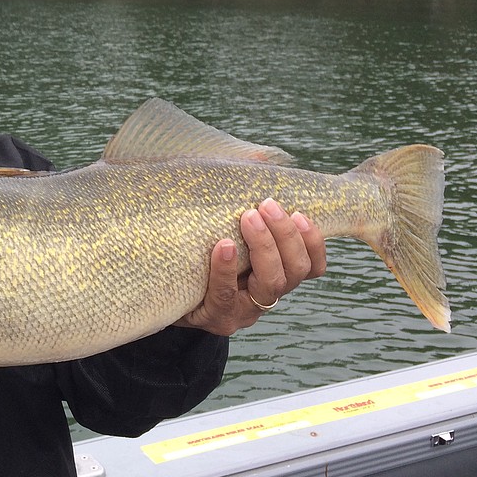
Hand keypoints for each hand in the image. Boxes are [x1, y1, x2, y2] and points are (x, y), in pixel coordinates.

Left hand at [174, 198, 326, 336]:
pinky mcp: (216, 317)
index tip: (301, 213)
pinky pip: (224, 295)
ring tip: (248, 217)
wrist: (163, 291)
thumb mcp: (223, 222)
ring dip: (265, 247)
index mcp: (275, 273)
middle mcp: (265, 294)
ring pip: (271, 284)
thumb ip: (243, 193)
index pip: (312, 266)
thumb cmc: (197, 249)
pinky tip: (223, 246)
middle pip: (296, 270)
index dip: (314, 242)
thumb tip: (261, 159)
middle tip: (267, 205)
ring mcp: (243, 310)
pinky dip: (225, 270)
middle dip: (287, 236)